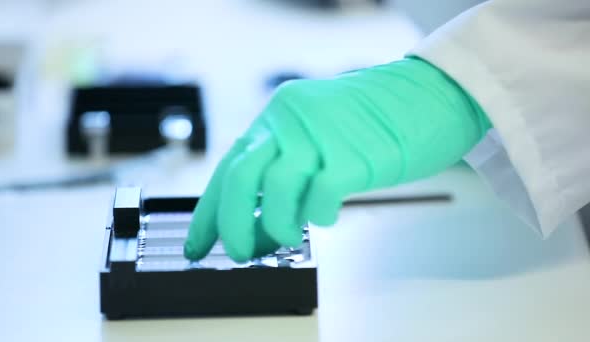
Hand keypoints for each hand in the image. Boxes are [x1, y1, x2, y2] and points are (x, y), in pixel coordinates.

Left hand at [185, 57, 490, 261]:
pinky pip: (319, 199)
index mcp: (278, 116)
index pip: (228, 169)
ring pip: (274, 193)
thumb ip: (287, 168)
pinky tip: (326, 214)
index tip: (199, 244)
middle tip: (240, 252)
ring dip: (275, 227)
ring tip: (288, 235)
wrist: (429, 93)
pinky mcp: (352, 158)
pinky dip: (318, 217)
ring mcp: (321, 137)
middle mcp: (290, 122)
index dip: (210, 213)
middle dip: (232, 226)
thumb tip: (260, 222)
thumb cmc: (374, 118)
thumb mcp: (318, 132)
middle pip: (240, 180)